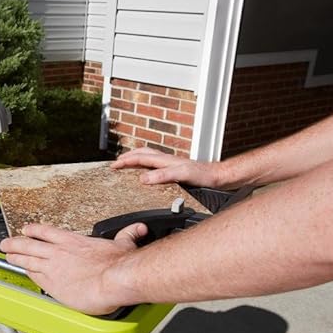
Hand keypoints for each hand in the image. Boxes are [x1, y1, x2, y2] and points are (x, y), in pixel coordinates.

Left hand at [0, 223, 146, 314]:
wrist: (114, 279)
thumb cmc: (119, 264)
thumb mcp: (124, 243)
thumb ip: (127, 235)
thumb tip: (137, 229)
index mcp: (73, 241)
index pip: (47, 232)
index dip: (34, 230)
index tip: (27, 230)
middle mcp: (59, 252)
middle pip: (30, 244)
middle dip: (15, 243)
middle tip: (5, 243)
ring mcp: (53, 268)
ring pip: (27, 259)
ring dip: (15, 257)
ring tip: (7, 256)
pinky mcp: (52, 284)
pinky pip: (34, 277)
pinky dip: (26, 273)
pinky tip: (22, 273)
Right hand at [111, 147, 225, 187]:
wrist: (219, 177)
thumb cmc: (204, 176)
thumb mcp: (182, 176)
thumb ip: (163, 176)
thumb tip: (143, 178)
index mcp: (165, 160)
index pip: (140, 158)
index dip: (126, 161)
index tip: (113, 165)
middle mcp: (167, 160)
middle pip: (143, 153)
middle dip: (128, 157)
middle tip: (116, 162)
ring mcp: (172, 164)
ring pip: (149, 157)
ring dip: (137, 158)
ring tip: (128, 162)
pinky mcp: (177, 169)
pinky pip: (156, 164)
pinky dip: (147, 165)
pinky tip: (149, 172)